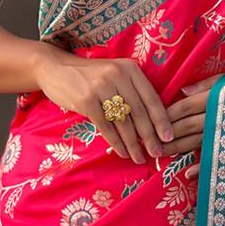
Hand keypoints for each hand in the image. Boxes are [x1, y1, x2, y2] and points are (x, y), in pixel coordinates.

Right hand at [34, 47, 173, 164]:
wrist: (55, 68)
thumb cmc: (89, 75)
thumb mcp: (114, 73)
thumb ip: (132, 89)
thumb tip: (153, 121)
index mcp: (130, 69)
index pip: (151, 97)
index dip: (162, 120)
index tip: (169, 137)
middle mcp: (118, 76)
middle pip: (139, 112)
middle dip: (150, 136)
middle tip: (157, 153)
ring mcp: (101, 88)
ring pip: (124, 122)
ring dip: (133, 144)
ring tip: (139, 157)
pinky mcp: (86, 101)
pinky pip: (106, 126)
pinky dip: (116, 142)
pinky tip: (122, 152)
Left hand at [160, 73, 224, 180]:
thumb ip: (206, 85)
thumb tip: (181, 91)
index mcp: (215, 98)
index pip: (185, 107)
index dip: (167, 114)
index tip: (151, 120)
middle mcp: (218, 116)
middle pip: (186, 126)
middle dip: (165, 134)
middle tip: (147, 143)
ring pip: (196, 142)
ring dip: (177, 149)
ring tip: (160, 155)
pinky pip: (216, 157)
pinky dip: (202, 167)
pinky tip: (188, 174)